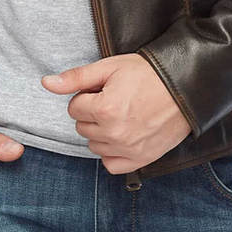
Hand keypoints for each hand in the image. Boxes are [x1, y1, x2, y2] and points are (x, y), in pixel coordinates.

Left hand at [41, 53, 192, 172]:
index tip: (105, 89)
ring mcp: (128, 149)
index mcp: (104, 109)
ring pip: (94, 145)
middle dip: (92, 113)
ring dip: (101, 132)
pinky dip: (112, 152)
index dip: (88, 95)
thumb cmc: (148, 73)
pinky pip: (111, 164)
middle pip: (82, 127)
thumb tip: (46, 83)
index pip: (74, 107)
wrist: (186, 86)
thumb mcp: (110, 67)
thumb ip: (76, 78)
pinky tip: (122, 135)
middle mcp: (114, 134)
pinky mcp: (141, 159)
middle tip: (115, 99)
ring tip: (122, 114)